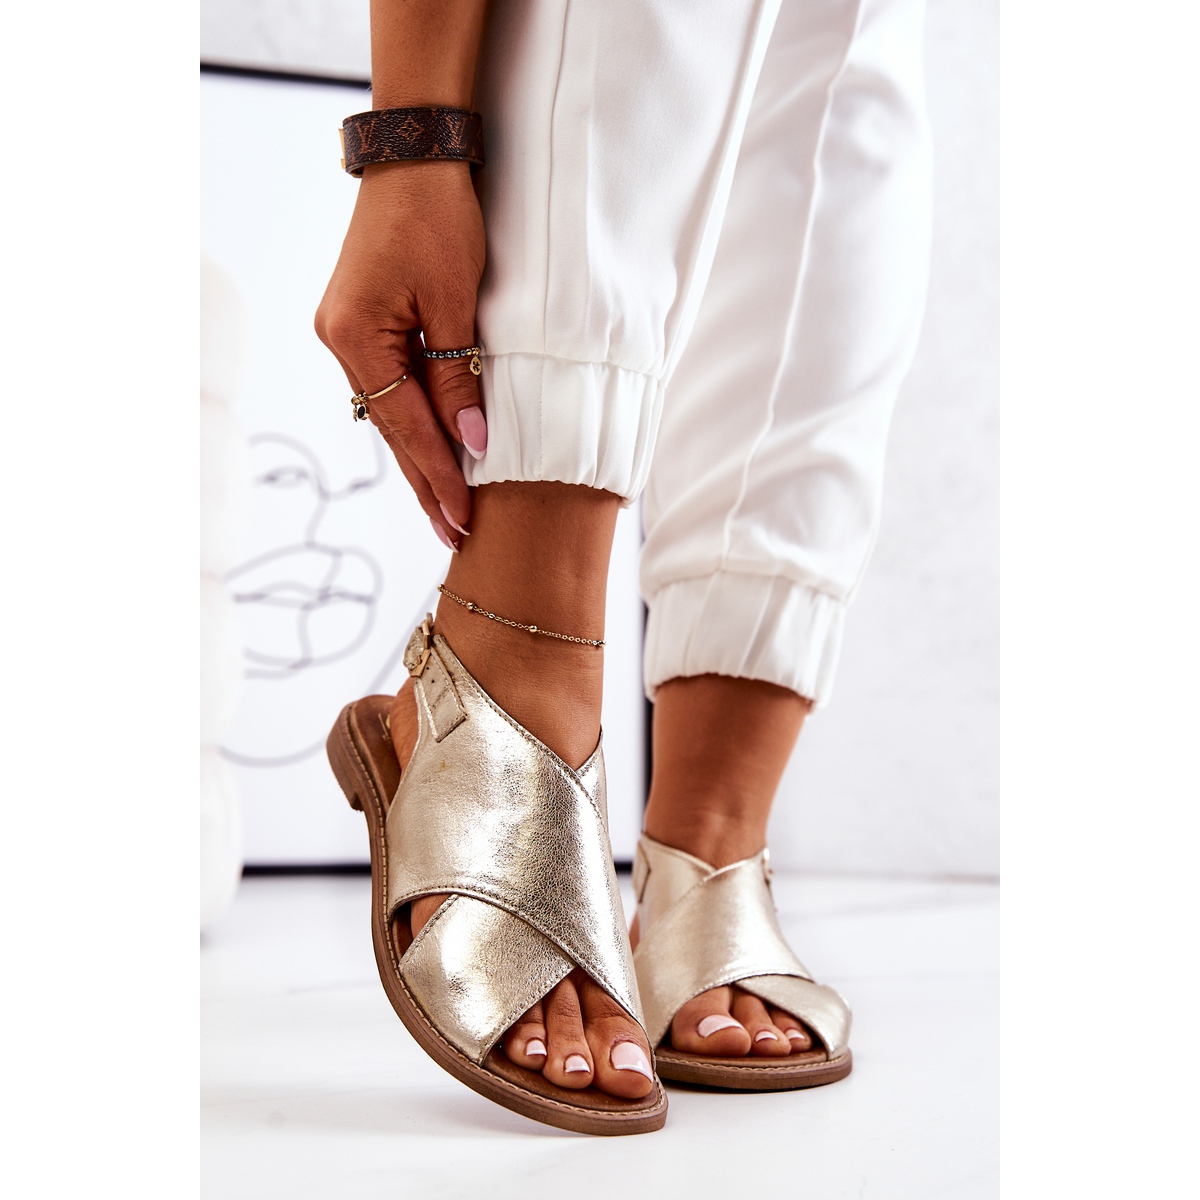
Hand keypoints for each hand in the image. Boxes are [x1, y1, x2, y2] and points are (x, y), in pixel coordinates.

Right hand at [315, 160, 485, 545]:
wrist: (414, 159)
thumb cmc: (438, 219)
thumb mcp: (457, 303)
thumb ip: (460, 379)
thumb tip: (474, 446)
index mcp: (356, 338)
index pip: (407, 426)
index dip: (438, 476)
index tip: (462, 520)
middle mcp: (341, 342)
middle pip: (392, 430)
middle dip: (426, 484)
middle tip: (453, 535)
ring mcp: (347, 334)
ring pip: (392, 414)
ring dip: (421, 459)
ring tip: (445, 510)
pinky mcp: (363, 325)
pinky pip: (393, 388)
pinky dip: (417, 422)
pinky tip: (435, 453)